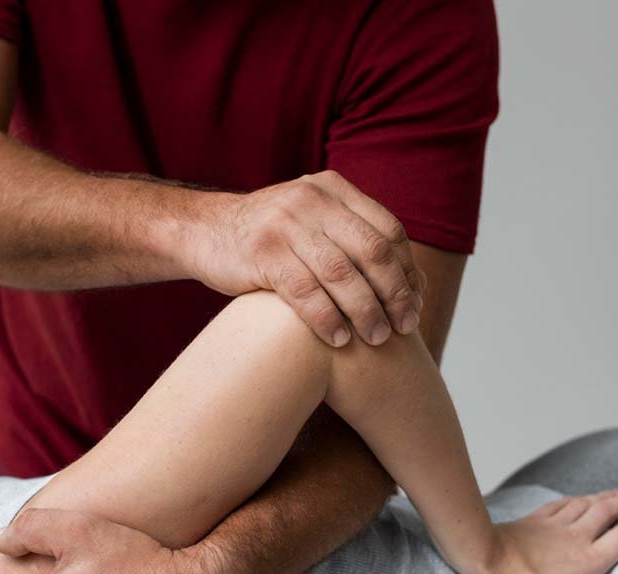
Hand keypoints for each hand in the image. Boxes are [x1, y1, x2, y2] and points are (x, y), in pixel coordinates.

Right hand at [185, 170, 425, 347]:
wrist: (204, 231)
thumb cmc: (268, 238)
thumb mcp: (311, 219)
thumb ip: (351, 236)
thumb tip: (409, 279)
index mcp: (333, 189)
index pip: (388, 230)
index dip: (407, 271)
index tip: (414, 304)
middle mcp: (313, 201)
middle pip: (372, 251)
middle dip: (395, 294)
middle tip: (404, 326)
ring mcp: (286, 224)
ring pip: (342, 274)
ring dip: (365, 311)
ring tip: (376, 338)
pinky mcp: (263, 253)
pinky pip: (305, 292)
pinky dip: (326, 319)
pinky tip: (338, 339)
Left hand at [472, 489, 617, 573]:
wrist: (485, 559)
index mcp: (590, 559)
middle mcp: (576, 536)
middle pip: (607, 512)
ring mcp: (554, 525)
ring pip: (585, 504)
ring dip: (602, 496)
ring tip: (614, 492)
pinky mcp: (534, 519)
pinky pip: (560, 503)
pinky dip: (574, 498)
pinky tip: (574, 498)